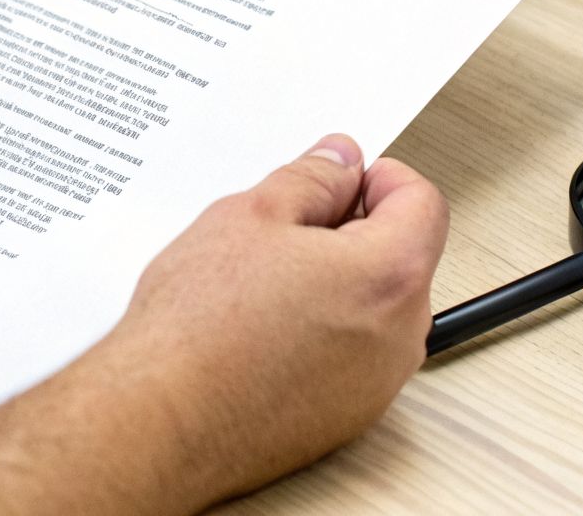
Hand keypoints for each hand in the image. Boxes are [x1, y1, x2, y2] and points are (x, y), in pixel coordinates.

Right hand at [0, 134, 448, 515]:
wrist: (160, 419)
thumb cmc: (199, 327)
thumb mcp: (252, 215)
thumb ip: (313, 179)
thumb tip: (339, 162)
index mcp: (390, 275)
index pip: (422, 203)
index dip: (380, 178)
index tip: (341, 178)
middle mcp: (399, 337)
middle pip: (402, 258)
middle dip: (354, 232)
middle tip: (286, 228)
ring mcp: (376, 386)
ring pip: (376, 310)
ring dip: (337, 285)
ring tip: (263, 283)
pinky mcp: (345, 419)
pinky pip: (353, 358)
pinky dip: (322, 335)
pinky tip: (261, 331)